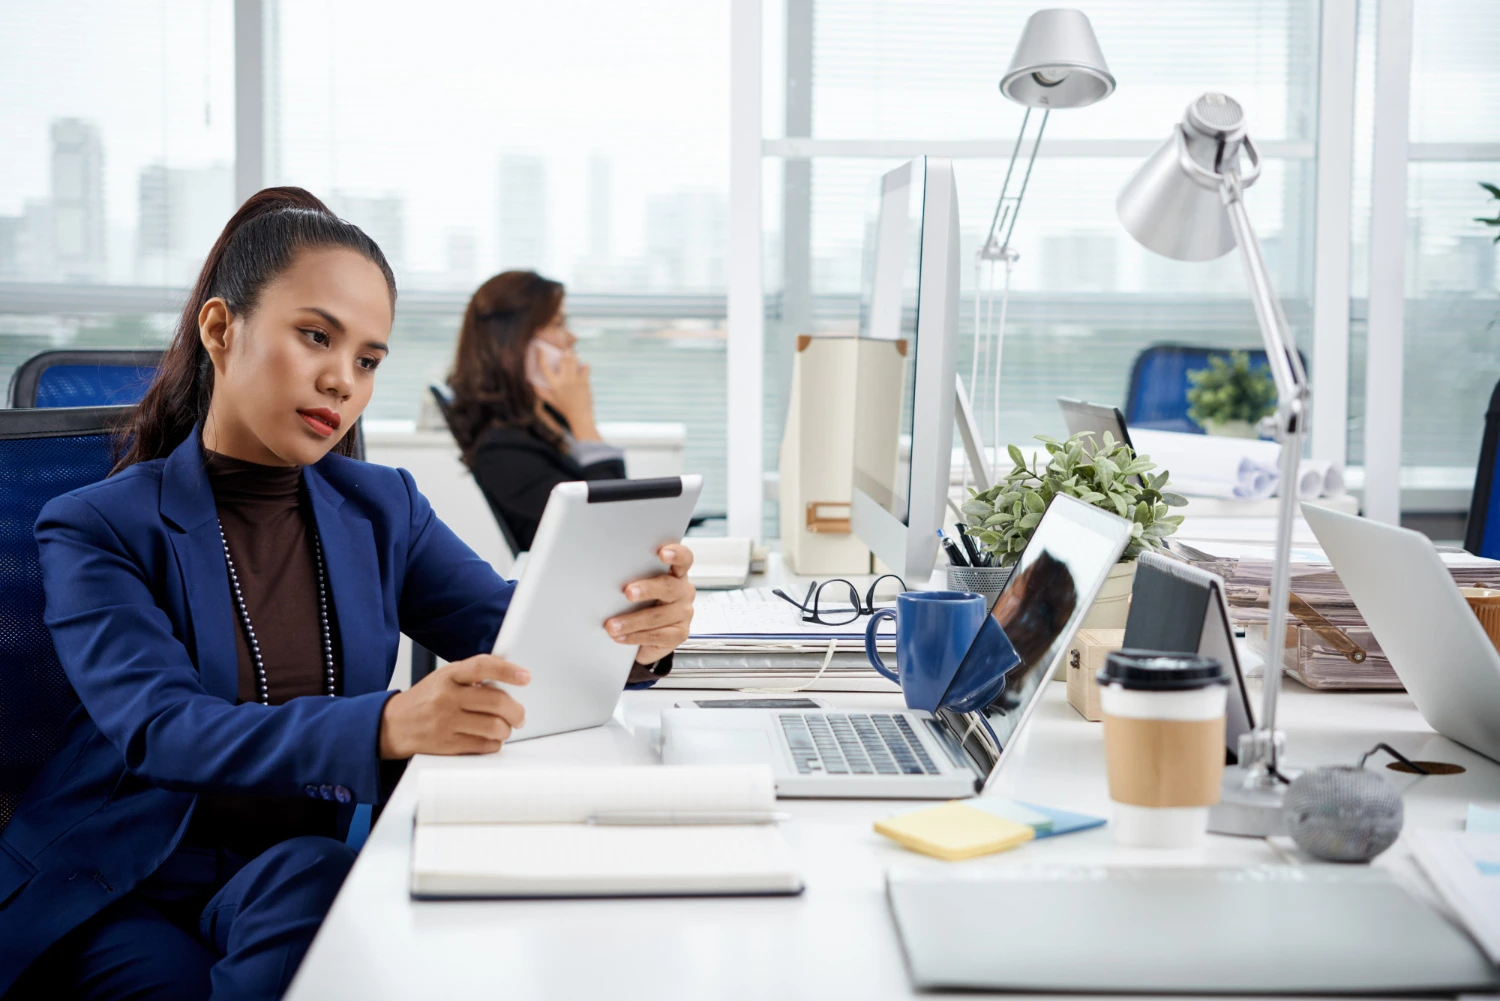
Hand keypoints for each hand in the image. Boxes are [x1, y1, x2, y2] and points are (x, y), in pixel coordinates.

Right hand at [378, 655, 529, 757]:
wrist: (392, 725)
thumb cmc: (424, 700)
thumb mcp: (444, 678)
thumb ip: (472, 677)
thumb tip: (508, 679)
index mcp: (448, 676)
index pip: (482, 667)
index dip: (507, 670)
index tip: (525, 677)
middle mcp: (447, 697)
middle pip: (496, 702)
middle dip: (516, 711)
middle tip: (519, 715)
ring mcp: (446, 723)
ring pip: (494, 726)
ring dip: (507, 729)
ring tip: (504, 727)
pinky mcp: (447, 745)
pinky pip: (484, 745)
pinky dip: (494, 743)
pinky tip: (490, 738)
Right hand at [533, 348, 598, 440]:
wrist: (579, 415)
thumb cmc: (563, 408)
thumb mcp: (550, 401)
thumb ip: (540, 392)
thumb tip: (532, 383)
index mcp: (554, 385)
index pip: (545, 367)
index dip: (541, 356)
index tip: (539, 348)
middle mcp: (564, 381)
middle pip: (563, 360)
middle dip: (564, 352)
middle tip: (565, 349)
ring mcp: (575, 380)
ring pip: (574, 362)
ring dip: (574, 355)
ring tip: (573, 353)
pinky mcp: (585, 382)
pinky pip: (585, 368)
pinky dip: (585, 365)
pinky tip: (585, 364)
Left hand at [605, 544, 694, 665]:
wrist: (646, 636)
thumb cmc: (639, 604)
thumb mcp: (637, 586)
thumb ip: (631, 578)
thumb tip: (606, 576)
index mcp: (675, 573)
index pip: (683, 558)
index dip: (676, 554)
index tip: (662, 553)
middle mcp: (682, 591)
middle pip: (669, 586)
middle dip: (647, 589)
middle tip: (628, 592)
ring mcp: (683, 613)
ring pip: (658, 616)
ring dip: (632, 621)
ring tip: (612, 626)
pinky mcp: (679, 634)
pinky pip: (657, 636)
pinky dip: (635, 637)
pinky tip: (621, 637)